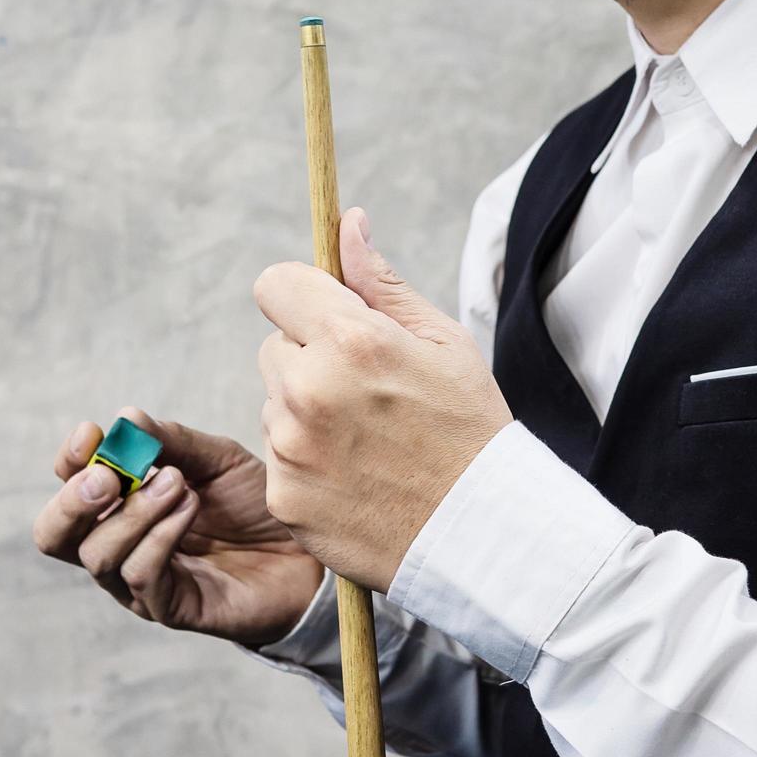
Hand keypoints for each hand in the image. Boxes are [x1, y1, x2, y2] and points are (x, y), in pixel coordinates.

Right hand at [32, 408, 325, 645]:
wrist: (306, 551)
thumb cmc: (254, 506)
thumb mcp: (217, 461)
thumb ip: (173, 442)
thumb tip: (126, 418)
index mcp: (122, 505)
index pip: (69, 486)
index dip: (70, 460)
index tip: (92, 433)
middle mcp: (119, 547)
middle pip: (54, 535)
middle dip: (73, 501)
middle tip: (109, 474)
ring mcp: (140, 584)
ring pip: (99, 555)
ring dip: (133, 512)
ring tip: (178, 483)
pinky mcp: (171, 608)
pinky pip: (141, 576)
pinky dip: (160, 536)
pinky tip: (189, 507)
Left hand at [253, 208, 513, 592]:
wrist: (482, 532)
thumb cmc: (470, 429)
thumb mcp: (442, 342)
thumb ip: (382, 282)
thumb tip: (348, 224)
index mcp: (350, 340)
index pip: (275, 284)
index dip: (304, 297)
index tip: (329, 318)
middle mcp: (309, 390)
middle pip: (275, 346)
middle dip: (310, 358)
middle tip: (368, 394)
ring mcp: (290, 448)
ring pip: (274, 404)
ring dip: (306, 412)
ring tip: (368, 442)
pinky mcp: (283, 497)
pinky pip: (278, 458)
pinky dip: (307, 464)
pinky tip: (356, 477)